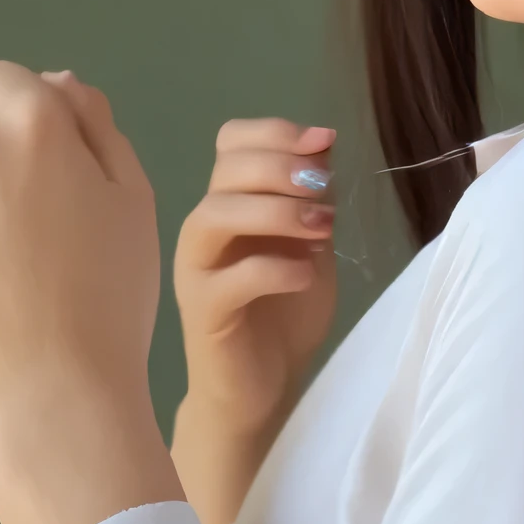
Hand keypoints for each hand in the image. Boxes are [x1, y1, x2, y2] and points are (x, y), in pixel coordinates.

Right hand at [170, 118, 338, 523]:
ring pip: (215, 213)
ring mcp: (197, 269)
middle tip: (325, 192)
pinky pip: (230, 277)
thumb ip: (313, 202)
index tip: (323, 142)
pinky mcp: (203, 312)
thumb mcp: (310, 248)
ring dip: (275, 211)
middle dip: (281, 168)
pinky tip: (306, 273)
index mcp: (230, 204)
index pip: (232, 142)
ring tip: (322, 229)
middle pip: (225, 169)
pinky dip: (274, 267)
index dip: (275, 133)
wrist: (262, 390)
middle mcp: (205, 229)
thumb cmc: (284, 320)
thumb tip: (323, 145)